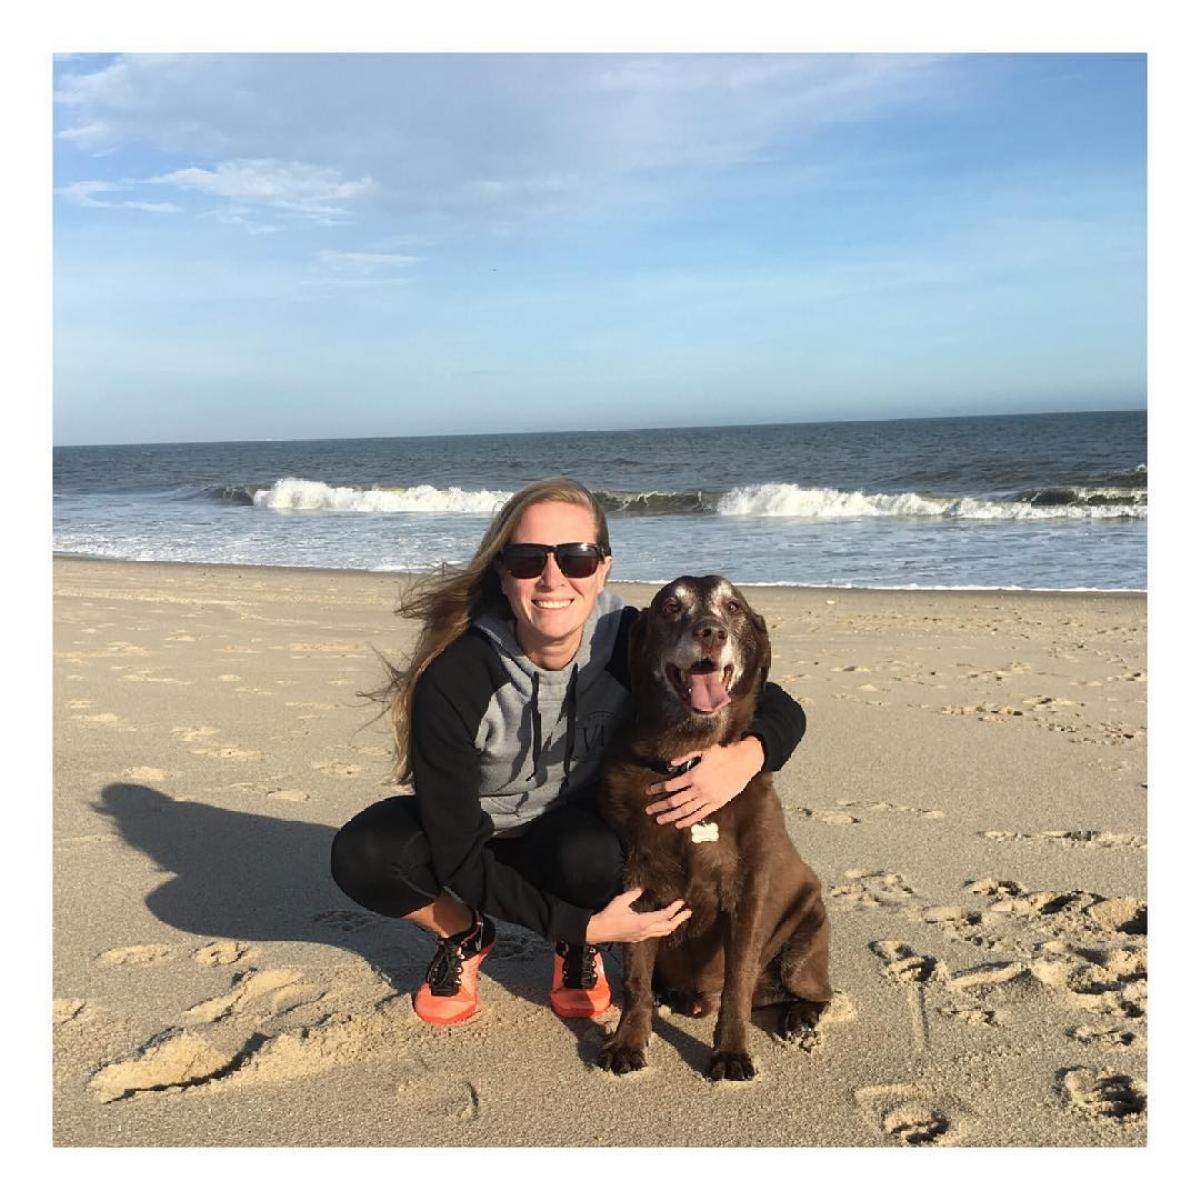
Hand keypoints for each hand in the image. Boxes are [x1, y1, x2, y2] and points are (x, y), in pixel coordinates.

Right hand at [585, 887, 691, 943]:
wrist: (599, 931)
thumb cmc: (609, 915)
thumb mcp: (621, 901)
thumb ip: (634, 893)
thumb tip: (644, 886)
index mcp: (643, 922)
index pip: (664, 916)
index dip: (674, 909)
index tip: (681, 902)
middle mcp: (645, 931)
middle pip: (668, 927)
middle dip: (679, 919)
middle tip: (688, 912)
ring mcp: (642, 936)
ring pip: (663, 933)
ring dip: (673, 925)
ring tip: (680, 918)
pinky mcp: (639, 938)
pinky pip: (656, 935)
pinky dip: (664, 929)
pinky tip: (665, 924)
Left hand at [644, 737, 764, 828]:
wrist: (746, 762)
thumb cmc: (725, 753)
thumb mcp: (705, 750)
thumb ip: (686, 756)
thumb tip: (670, 763)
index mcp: (694, 775)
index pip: (670, 785)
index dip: (658, 789)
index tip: (648, 791)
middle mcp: (699, 789)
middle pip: (674, 801)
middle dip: (660, 806)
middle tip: (648, 810)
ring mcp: (708, 798)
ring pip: (685, 810)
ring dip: (671, 816)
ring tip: (659, 820)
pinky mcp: (717, 803)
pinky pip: (699, 815)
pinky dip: (688, 820)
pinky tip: (679, 824)